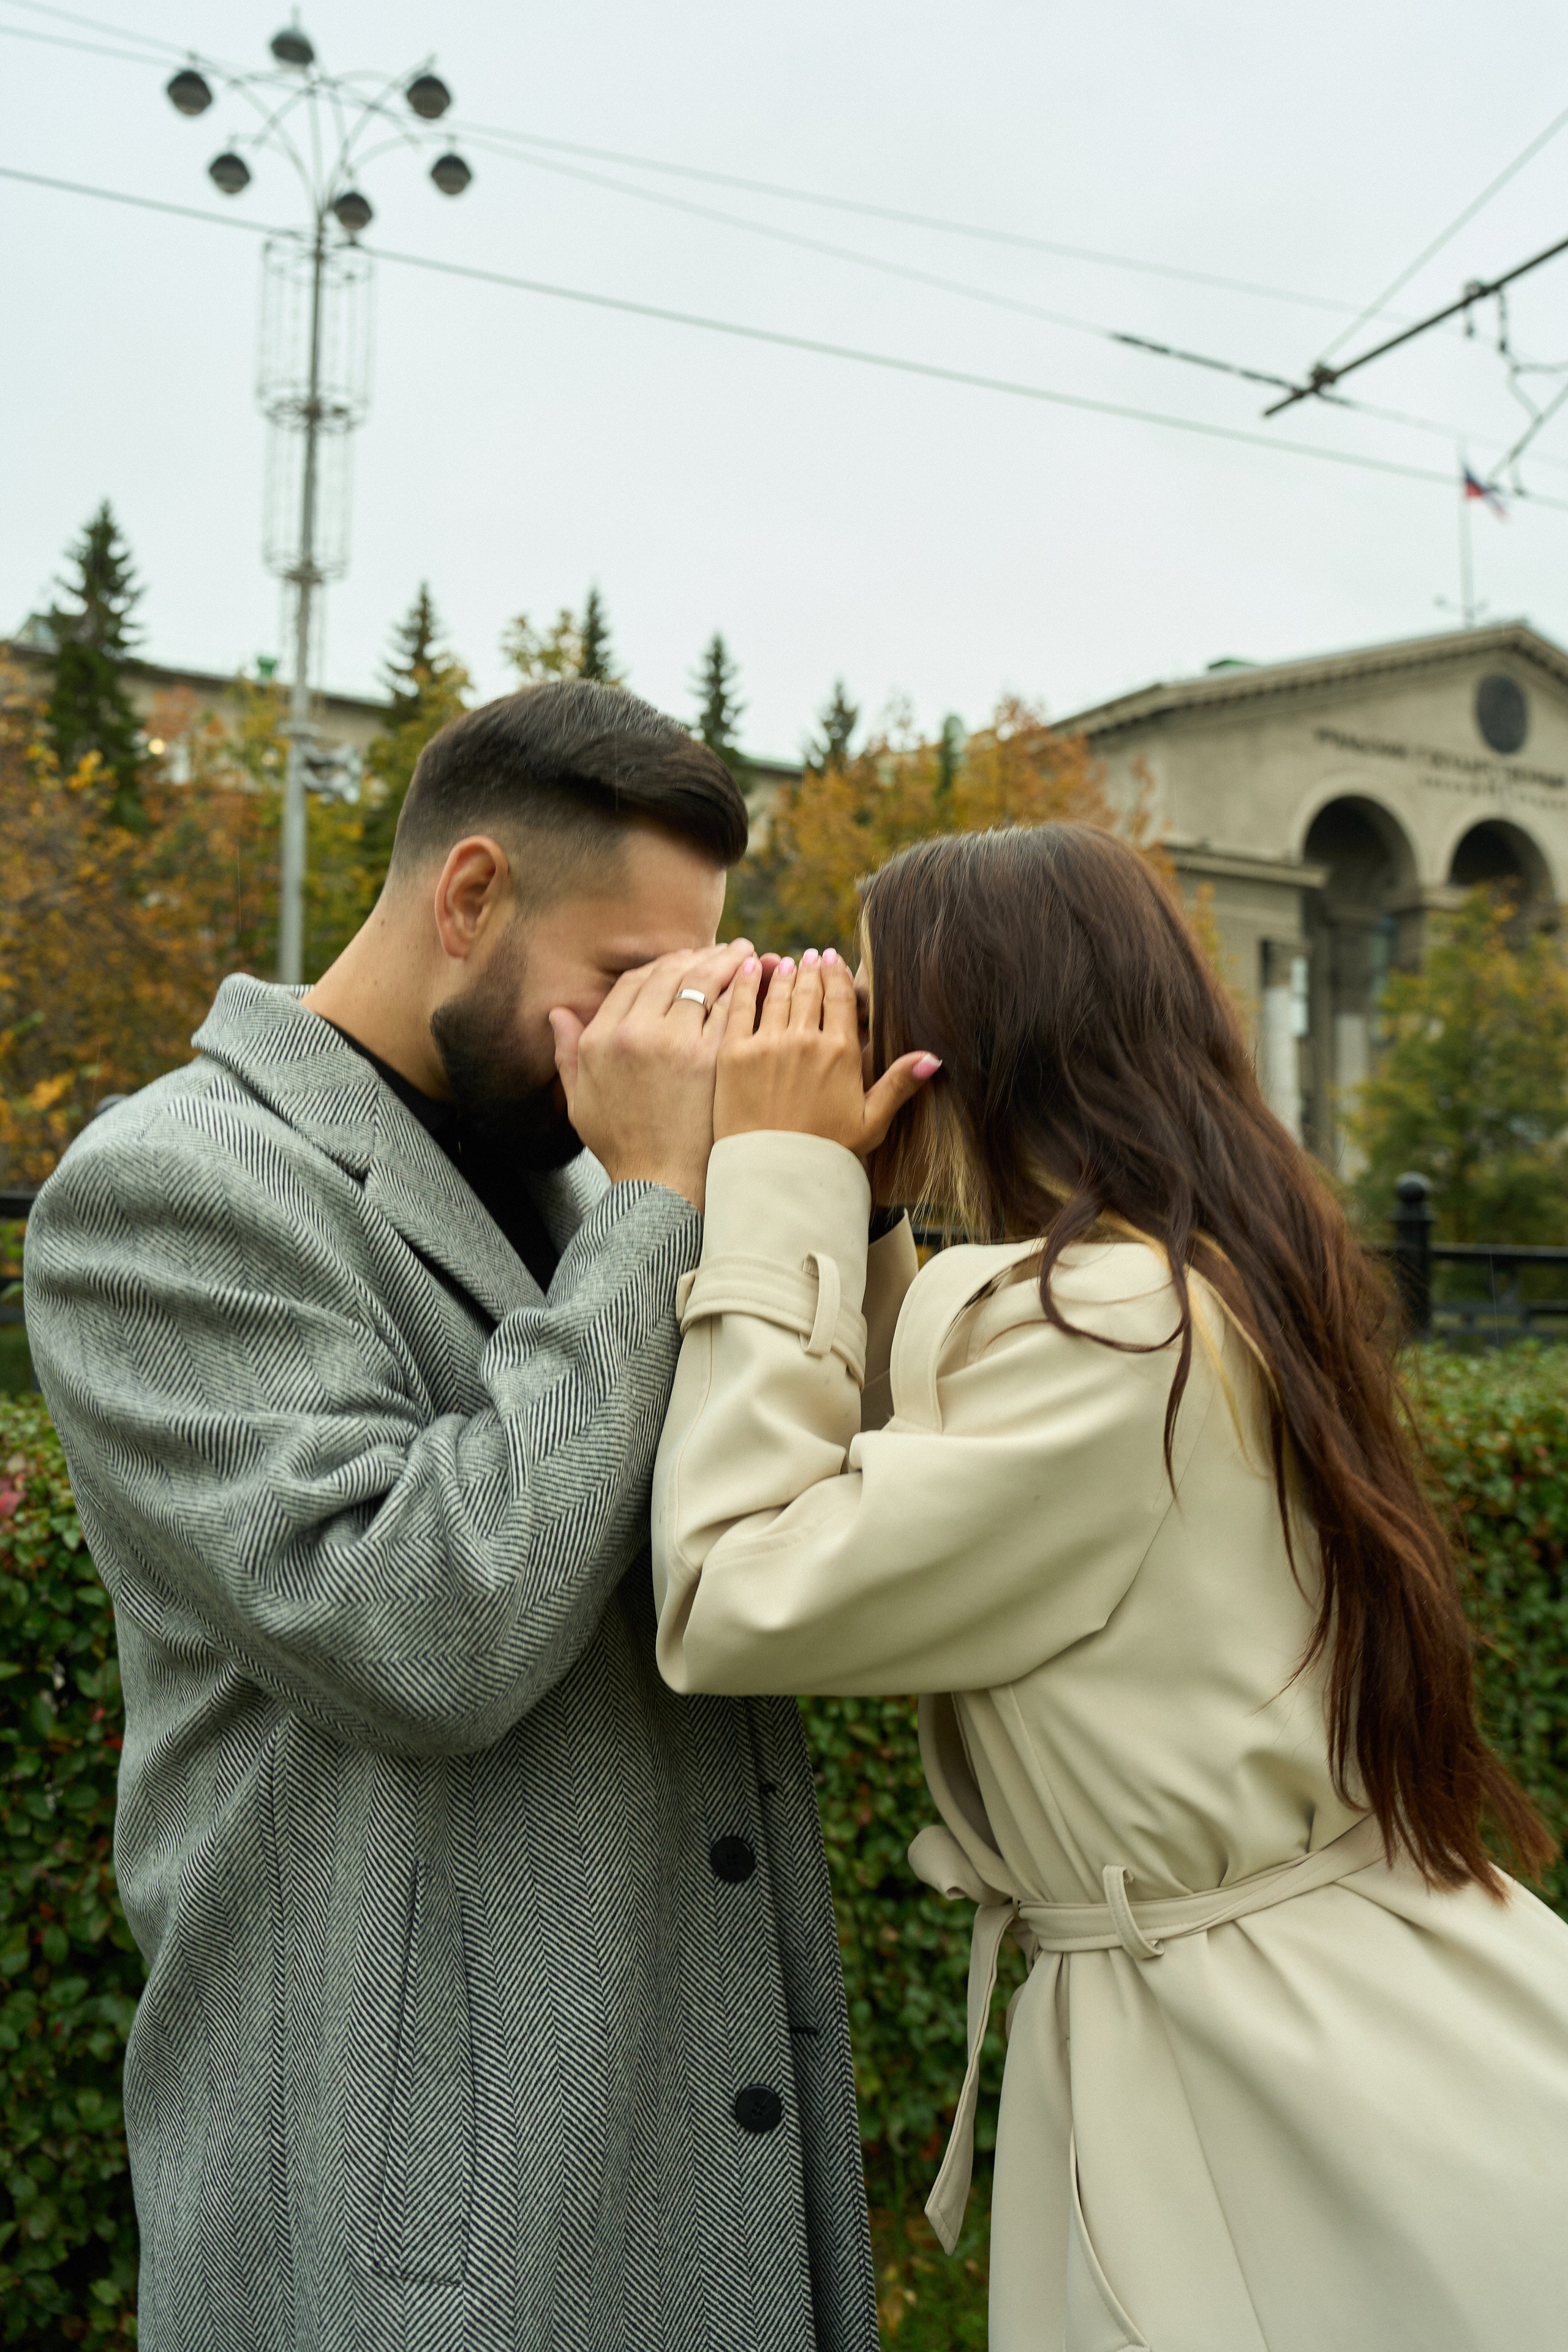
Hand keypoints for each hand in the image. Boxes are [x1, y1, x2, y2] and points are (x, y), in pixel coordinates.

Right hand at [549, 942, 752, 1208]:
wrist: (660, 1184)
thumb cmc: (622, 1146)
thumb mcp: (580, 1101)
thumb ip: (567, 1053)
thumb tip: (557, 1013)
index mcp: (602, 1038)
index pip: (633, 981)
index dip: (660, 966)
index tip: (683, 962)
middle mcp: (634, 1032)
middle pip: (669, 972)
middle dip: (698, 954)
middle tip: (723, 948)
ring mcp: (674, 1042)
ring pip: (702, 980)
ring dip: (725, 961)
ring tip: (744, 953)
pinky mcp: (710, 1057)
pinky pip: (728, 1006)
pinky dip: (743, 988)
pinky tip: (755, 982)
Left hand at [713, 947, 938, 1155]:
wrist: (776, 1175)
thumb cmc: (827, 1152)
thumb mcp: (872, 1122)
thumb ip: (899, 1084)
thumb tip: (935, 1057)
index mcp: (840, 1052)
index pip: (840, 997)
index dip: (836, 973)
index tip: (832, 959)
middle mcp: (805, 1040)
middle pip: (809, 989)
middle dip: (810, 968)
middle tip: (809, 956)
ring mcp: (767, 1045)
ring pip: (777, 993)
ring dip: (782, 972)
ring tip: (786, 962)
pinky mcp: (733, 1053)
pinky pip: (740, 1006)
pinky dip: (745, 983)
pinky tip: (748, 969)